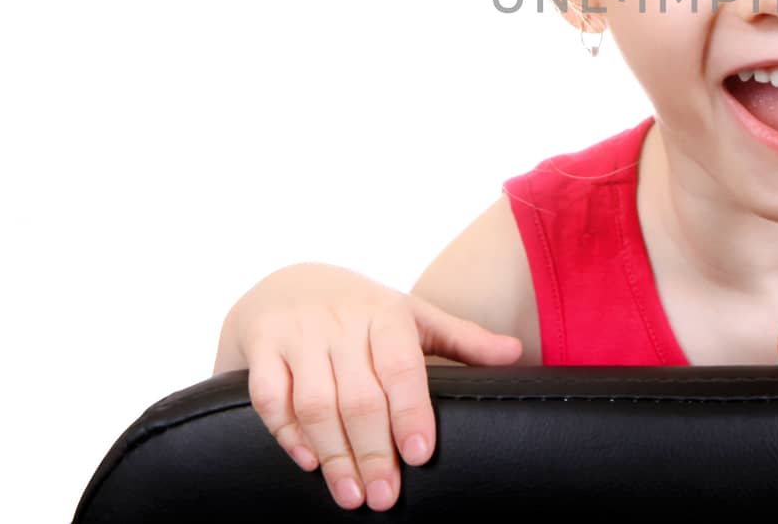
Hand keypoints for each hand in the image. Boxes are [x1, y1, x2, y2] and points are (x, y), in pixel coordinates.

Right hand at [220, 263, 523, 511]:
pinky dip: (287, 433)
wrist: (286, 280)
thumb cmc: (361, 309)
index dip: (411, 412)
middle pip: (359, 395)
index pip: (402, 367)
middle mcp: (340, 322)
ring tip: (351, 495)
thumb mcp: (413, 316)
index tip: (421, 455)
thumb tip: (516, 355)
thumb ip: (462, 339)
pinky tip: (309, 462)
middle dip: (373, 451)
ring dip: (334, 453)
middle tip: (385, 497)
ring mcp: (297, 334)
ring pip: (314, 402)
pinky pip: (269, 398)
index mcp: (385, 314)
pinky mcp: (260, 348)